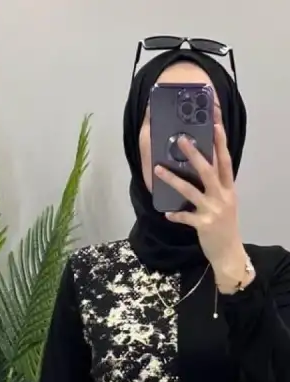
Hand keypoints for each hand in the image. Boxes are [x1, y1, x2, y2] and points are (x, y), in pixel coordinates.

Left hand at [154, 117, 245, 280]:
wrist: (228, 252)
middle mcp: (222, 196)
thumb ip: (217, 187)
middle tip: (182, 140)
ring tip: (158, 169)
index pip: (225, 161)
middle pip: (208, 170)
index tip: (215, 125)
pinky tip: (166, 213)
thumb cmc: (225, 226)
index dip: (221, 143)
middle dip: (194, 154)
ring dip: (173, 179)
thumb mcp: (226, 202)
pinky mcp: (203, 224)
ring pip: (190, 190)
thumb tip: (204, 170)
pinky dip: (175, 215)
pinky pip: (185, 217)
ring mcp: (213, 210)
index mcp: (229, 188)